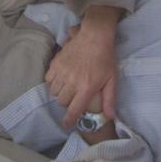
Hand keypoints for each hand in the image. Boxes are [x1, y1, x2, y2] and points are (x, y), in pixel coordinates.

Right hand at [45, 7, 119, 127]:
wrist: (95, 37)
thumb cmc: (105, 58)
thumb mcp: (112, 80)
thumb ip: (109, 99)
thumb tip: (110, 117)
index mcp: (87, 87)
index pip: (74, 110)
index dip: (69, 120)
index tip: (65, 124)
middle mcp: (73, 82)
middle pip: (62, 102)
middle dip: (67, 103)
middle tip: (74, 97)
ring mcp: (63, 72)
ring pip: (54, 92)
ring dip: (60, 93)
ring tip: (67, 88)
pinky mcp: (56, 63)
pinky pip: (49, 79)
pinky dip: (53, 82)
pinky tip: (61, 79)